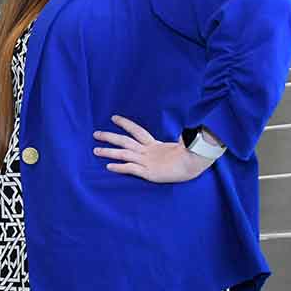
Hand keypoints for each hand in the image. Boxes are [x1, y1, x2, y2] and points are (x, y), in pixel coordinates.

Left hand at [94, 115, 214, 182]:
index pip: (136, 130)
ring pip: (123, 154)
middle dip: (109, 137)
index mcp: (155, 144)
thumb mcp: (181, 146)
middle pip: (124, 140)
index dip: (125, 123)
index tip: (113, 118)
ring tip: (95, 150)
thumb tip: (183, 131)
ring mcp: (147, 161)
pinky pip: (130, 169)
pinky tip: (108, 167)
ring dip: (108, 152)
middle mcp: (148, 151)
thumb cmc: (192, 156)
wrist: (195, 163)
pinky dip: (119, 168)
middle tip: (95, 134)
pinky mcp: (148, 172)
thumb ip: (177, 139)